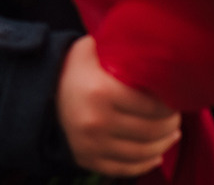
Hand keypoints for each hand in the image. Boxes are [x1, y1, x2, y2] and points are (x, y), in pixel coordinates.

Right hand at [57, 36, 180, 176]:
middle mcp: (97, 121)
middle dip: (170, 125)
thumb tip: (151, 45)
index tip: (174, 100)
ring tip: (170, 134)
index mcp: (101, 92)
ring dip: (164, 144)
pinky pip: (127, 168)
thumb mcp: (90, 50)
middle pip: (152, 131)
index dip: (170, 105)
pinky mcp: (89, 160)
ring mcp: (93, 144)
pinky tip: (156, 154)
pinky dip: (146, 163)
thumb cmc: (71, 70)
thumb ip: (118, 45)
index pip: (153, 107)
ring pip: (144, 152)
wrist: (39, 93)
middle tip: (174, 116)